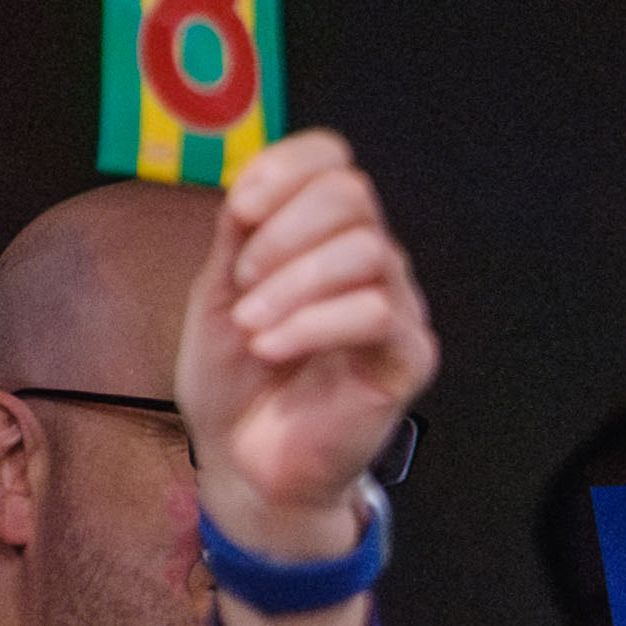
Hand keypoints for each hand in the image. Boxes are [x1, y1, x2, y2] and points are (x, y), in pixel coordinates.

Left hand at [176, 131, 435, 557]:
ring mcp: (395, 308)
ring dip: (293, 284)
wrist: (246, 465)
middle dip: (283, 230)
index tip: (238, 210)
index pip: (333, 160)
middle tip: (243, 284)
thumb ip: (238, 236)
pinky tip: (272, 348)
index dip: (287, 167)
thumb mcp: (218, 293)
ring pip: (367, 250)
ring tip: (251, 327)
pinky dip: (312, 324)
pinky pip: (376, 313)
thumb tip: (249, 185)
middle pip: (352, 194)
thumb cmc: (236, 384)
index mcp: (324, 236)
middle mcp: (370, 262)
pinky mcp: (407, 358)